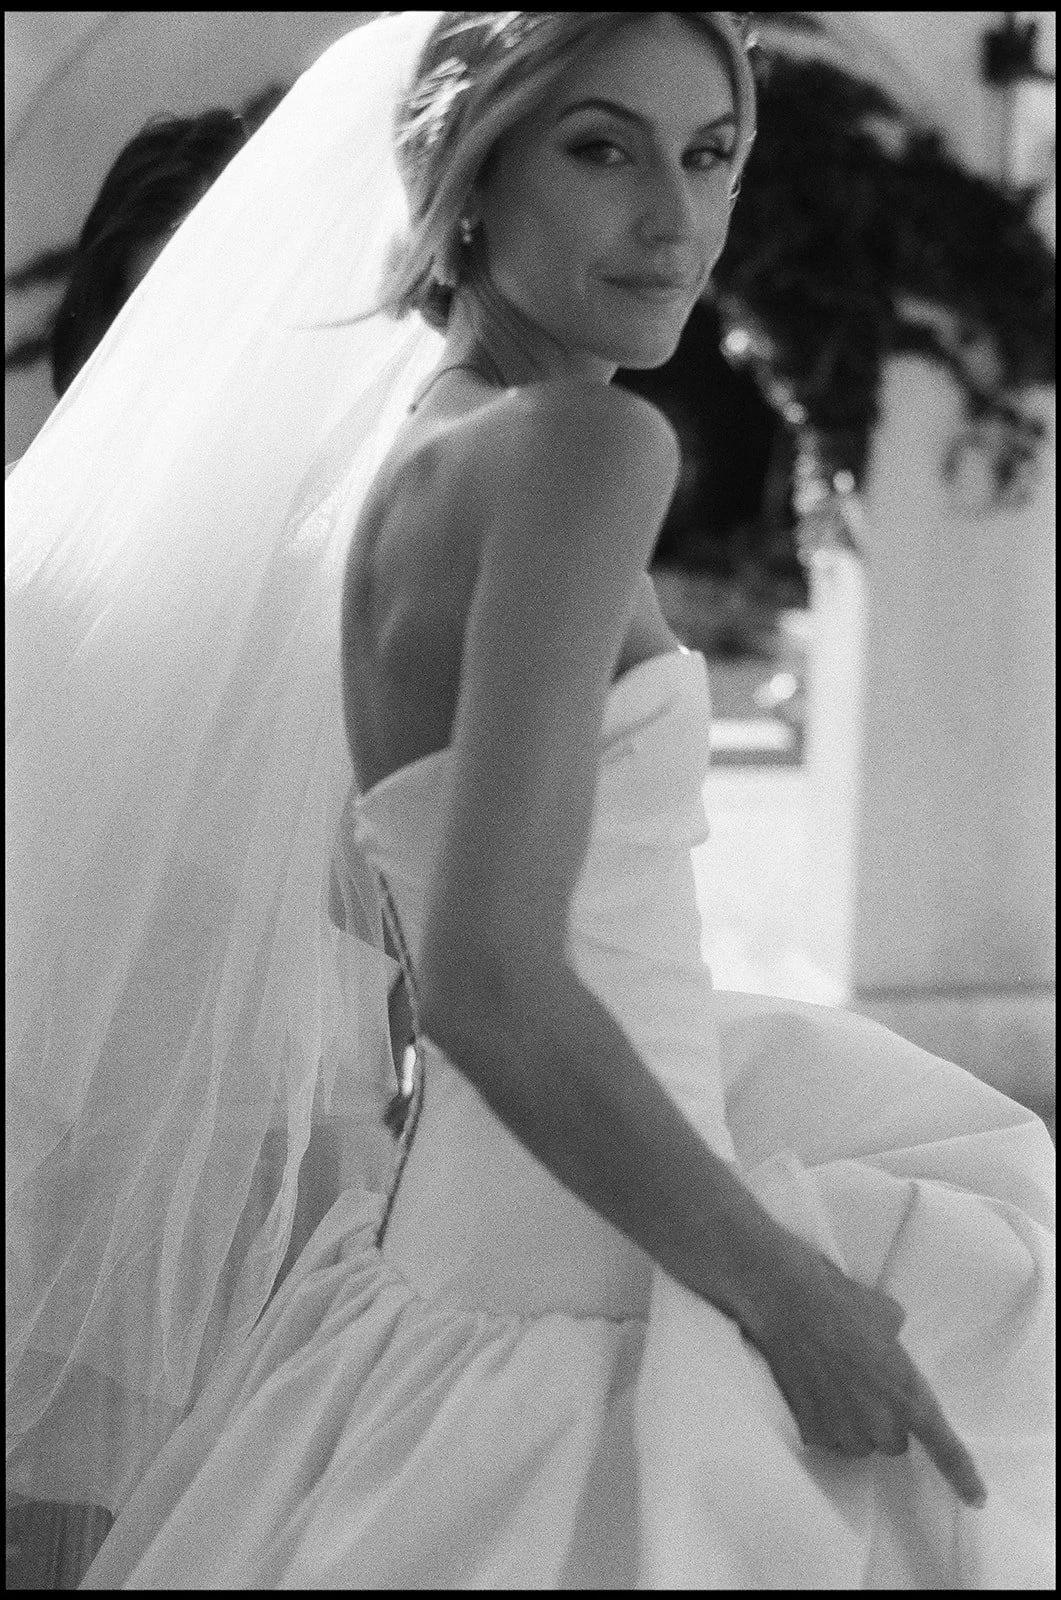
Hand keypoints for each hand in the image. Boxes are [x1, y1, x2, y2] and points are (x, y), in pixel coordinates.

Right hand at [742, 1237, 987, 1509]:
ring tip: (835, 1385)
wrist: (788, 1301)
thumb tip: (890, 1348)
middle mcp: (880, 1422)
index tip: (976, 1499)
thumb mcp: (888, 1317)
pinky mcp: (811, 1430)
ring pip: (858, 1444)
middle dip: (884, 1421)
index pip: (944, 1446)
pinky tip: (814, 1390)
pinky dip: (824, 1422)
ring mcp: (843, 1429)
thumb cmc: (843, 1302)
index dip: (962, 1476)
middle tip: (866, 1386)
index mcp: (908, 1395)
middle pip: (894, 1444)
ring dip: (853, 1424)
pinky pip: (827, 1439)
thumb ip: (897, 1347)